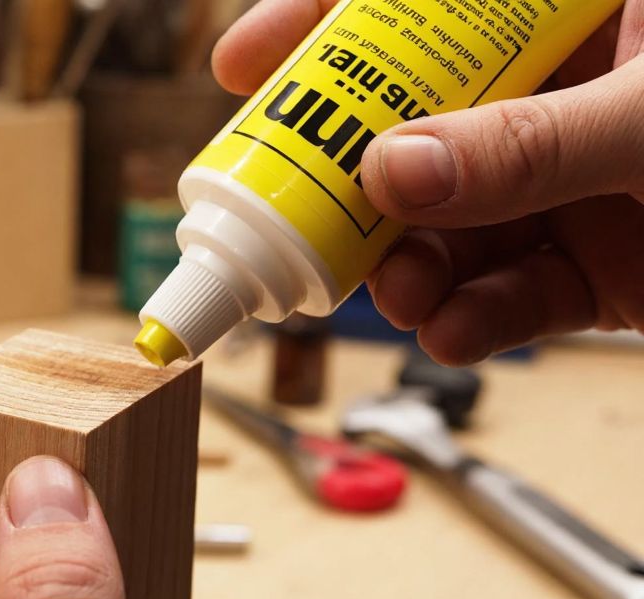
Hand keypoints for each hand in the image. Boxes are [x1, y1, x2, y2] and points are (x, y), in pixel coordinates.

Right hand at [213, 3, 643, 365]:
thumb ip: (530, 143)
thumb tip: (393, 170)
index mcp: (570, 19)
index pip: (416, 6)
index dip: (317, 29)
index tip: (242, 70)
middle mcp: (558, 101)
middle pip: (410, 132)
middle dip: (349, 187)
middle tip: (301, 222)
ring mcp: (571, 190)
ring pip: (449, 230)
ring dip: (407, 269)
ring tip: (399, 293)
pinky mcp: (593, 272)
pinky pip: (510, 299)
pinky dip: (473, 322)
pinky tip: (452, 330)